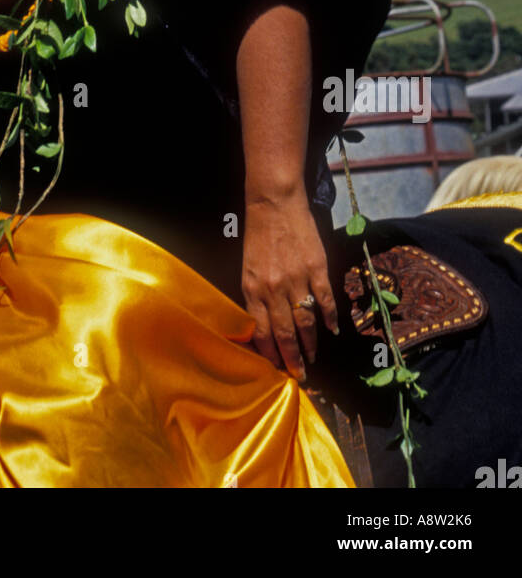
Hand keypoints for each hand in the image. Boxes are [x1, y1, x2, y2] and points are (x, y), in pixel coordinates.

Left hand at [240, 192, 337, 382]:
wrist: (274, 202)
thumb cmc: (258, 235)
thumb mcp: (248, 268)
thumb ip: (257, 297)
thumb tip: (264, 326)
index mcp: (253, 288)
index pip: (262, 331)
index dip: (271, 354)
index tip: (278, 369)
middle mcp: (273, 288)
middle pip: (285, 332)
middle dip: (293, 358)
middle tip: (300, 375)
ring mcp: (297, 278)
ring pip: (305, 320)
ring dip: (311, 343)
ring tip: (313, 357)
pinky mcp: (316, 267)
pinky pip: (325, 299)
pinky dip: (329, 317)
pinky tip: (331, 329)